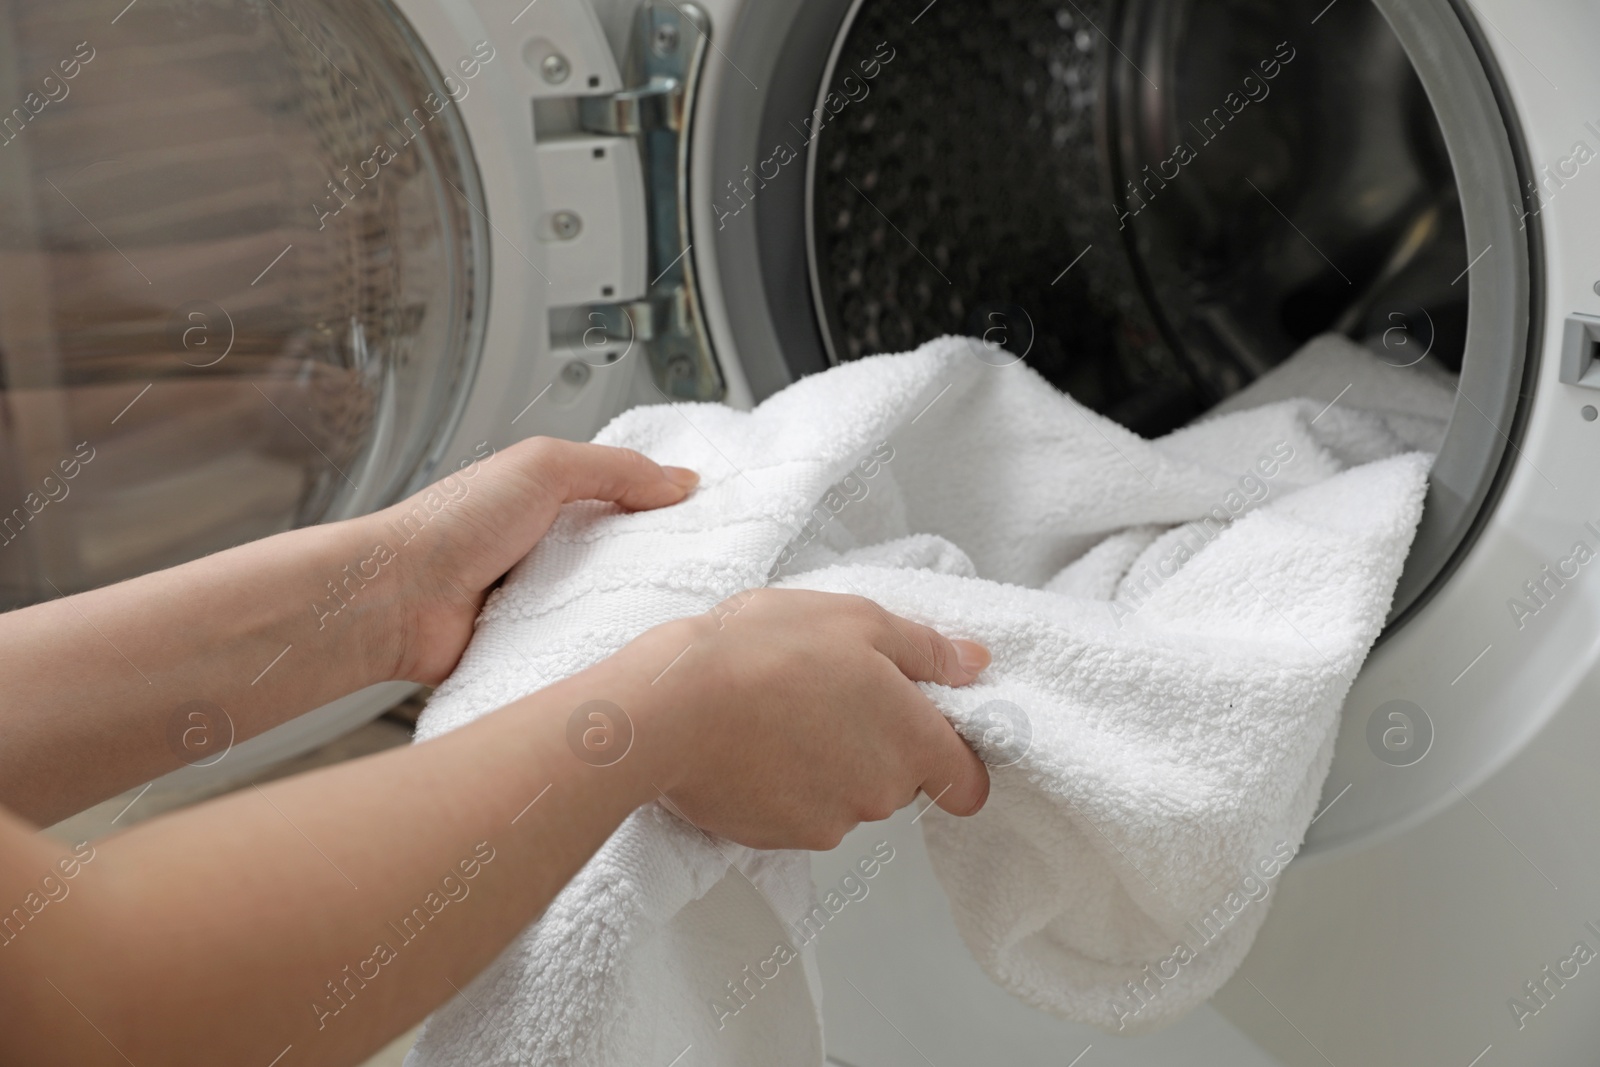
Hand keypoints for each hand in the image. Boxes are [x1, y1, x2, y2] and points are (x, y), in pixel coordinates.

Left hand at [373, 437, 699, 684]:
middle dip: (657, 570)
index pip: (624, 503)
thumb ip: (615, 468)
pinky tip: (624, 656)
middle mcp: (546, 551)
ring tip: (673, 622)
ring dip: (628, 615)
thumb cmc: (450, 525)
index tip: (711, 524)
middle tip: (705, 580)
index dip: (664, 511)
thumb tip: (680, 480)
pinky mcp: (528, 651)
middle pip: (623, 561)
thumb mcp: (543, 467)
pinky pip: (577, 651)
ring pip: (605, 609)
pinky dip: (596, 653)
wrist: (394, 599)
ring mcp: (538, 604)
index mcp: (548, 501)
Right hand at [612, 590, 991, 850]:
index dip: (953, 755)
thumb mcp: (857, 620)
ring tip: (776, 710)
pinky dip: (779, 783)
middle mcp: (880, 796)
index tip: (922, 723)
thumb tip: (976, 664)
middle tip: (826, 689)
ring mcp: (826, 824)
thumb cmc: (766, 652)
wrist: (672, 708)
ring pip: (844, 796)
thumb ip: (927, 649)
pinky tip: (748, 742)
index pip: (967, 784)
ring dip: (824, 761)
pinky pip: (794, 812)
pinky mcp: (774, 840)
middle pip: (899, 781)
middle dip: (874, 742)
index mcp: (912, 742)